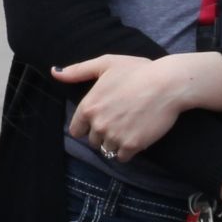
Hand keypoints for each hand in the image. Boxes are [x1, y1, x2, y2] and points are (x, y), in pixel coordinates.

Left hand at [54, 53, 221, 162]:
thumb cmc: (137, 71)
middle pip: (93, 141)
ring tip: (129, 126)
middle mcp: (98, 124)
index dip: (87, 126)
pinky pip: (122, 157)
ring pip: (107, 150)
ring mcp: (114, 136)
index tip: (101, 119)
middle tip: (120, 119)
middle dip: (103, 133)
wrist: (167, 83)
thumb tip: (54, 72)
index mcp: (88, 106)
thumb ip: (78, 71)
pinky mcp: (132, 145)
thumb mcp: (105, 64)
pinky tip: (136, 135)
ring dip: (116, 142)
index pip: (76, 130)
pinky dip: (128, 150)